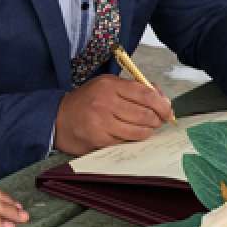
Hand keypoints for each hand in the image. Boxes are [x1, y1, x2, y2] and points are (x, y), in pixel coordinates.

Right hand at [54, 75, 174, 155]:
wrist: (59, 118)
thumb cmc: (87, 100)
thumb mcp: (107, 85)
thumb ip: (133, 88)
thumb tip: (162, 99)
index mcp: (110, 85)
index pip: (145, 94)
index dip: (161, 104)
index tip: (167, 110)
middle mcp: (105, 102)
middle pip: (144, 114)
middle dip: (156, 120)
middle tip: (158, 121)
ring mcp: (102, 122)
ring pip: (138, 131)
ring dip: (147, 132)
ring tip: (147, 129)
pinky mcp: (99, 139)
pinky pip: (126, 141)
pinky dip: (133, 139)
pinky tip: (131, 135)